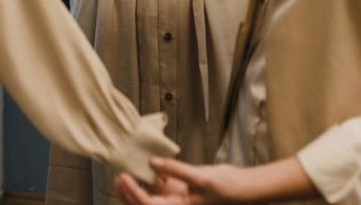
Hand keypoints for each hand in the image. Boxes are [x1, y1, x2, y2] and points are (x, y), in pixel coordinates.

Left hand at [116, 158, 248, 204]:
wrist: (242, 186)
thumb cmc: (225, 188)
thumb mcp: (201, 178)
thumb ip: (175, 170)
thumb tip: (153, 162)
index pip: (148, 204)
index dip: (134, 193)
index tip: (124, 178)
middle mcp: (173, 204)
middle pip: (144, 201)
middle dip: (128, 192)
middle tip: (118, 175)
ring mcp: (174, 195)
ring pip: (149, 191)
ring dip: (138, 182)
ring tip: (126, 166)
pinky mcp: (178, 186)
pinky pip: (159, 180)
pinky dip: (151, 172)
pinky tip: (145, 161)